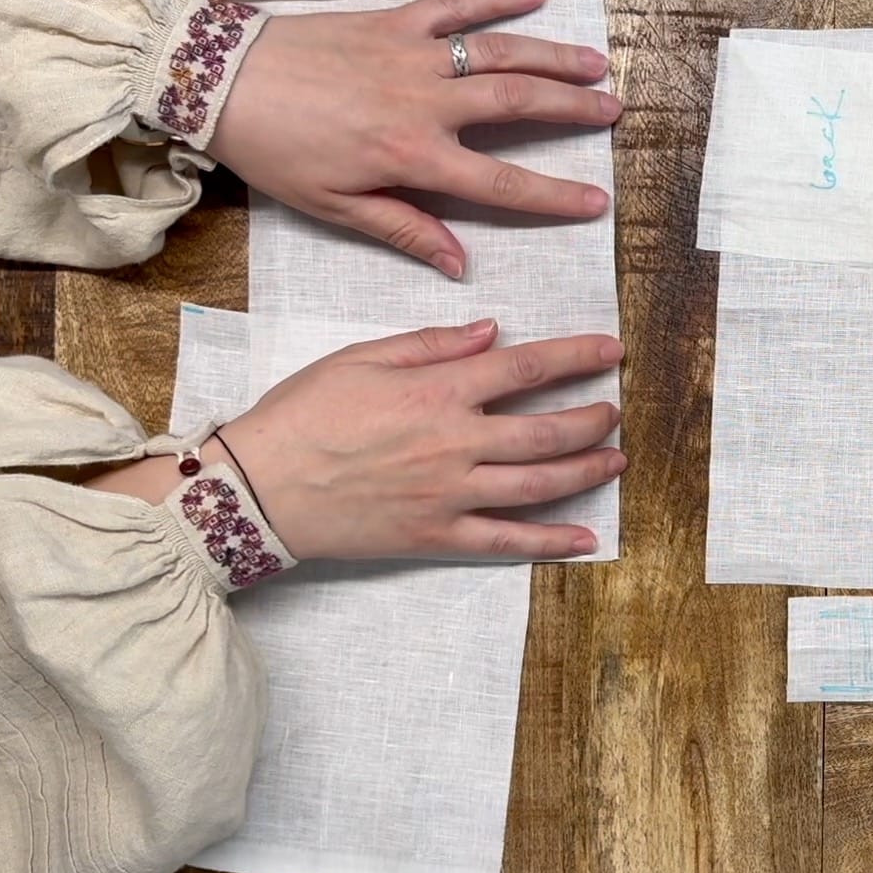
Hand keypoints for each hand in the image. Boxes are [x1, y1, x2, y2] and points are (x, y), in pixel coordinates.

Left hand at [208, 0, 620, 278]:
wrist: (220, 82)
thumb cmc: (275, 150)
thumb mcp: (335, 207)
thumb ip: (405, 230)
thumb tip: (459, 264)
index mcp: (411, 158)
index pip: (500, 185)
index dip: (553, 197)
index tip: (595, 202)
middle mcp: (423, 104)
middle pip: (518, 106)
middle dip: (572, 111)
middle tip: (614, 112)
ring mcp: (412, 56)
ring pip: (500, 54)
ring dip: (553, 58)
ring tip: (595, 65)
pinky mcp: (392, 21)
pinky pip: (456, 7)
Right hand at [215, 320, 623, 560]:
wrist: (257, 487)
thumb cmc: (302, 415)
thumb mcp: (360, 357)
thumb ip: (431, 343)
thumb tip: (491, 331)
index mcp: (437, 391)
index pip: (525, 367)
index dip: (576, 357)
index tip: (610, 351)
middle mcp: (455, 442)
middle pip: (546, 430)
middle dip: (592, 418)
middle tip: (616, 408)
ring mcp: (450, 494)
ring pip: (539, 484)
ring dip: (586, 471)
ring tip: (616, 460)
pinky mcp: (437, 535)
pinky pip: (506, 540)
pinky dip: (550, 542)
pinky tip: (586, 539)